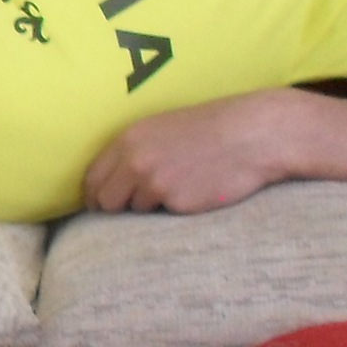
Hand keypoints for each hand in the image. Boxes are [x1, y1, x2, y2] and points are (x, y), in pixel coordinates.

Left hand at [81, 90, 302, 212]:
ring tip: (179, 188)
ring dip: (150, 207)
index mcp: (129, 139)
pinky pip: (163, 217)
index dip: (95, 195)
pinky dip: (174, 210)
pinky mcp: (176, 201)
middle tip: (134, 209)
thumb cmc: (212, 130)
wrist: (254, 134)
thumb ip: (135, 151)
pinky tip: (195, 192)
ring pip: (134, 211)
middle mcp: (135, 160)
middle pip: (105, 201)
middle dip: (116, 208)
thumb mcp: (163, 129)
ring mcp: (154, 182)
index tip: (101, 206)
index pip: (93, 177)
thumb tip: (112, 180)